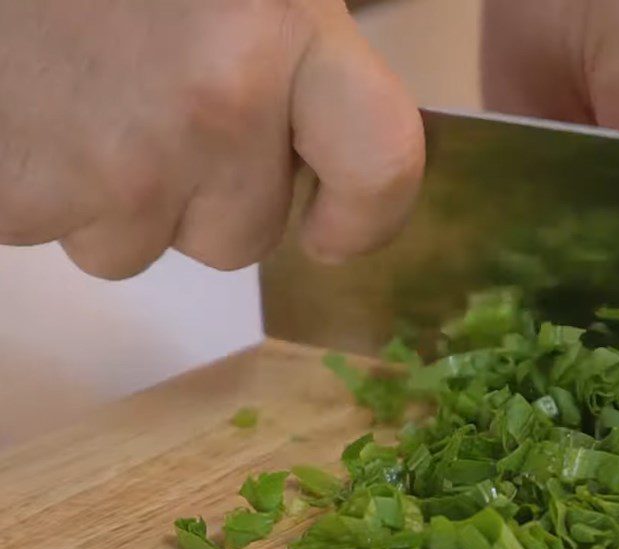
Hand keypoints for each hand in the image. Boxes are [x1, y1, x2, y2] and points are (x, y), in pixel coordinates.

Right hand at [0, 0, 423, 276]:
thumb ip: (288, 43)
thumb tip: (324, 118)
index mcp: (281, 26)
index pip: (379, 163)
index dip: (365, 215)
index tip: (332, 229)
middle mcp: (216, 107)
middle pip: (243, 237)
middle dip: (206, 198)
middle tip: (150, 106)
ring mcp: (118, 167)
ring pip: (141, 248)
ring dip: (121, 199)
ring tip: (77, 96)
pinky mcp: (23, 199)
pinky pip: (63, 234)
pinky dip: (49, 190)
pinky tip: (32, 112)